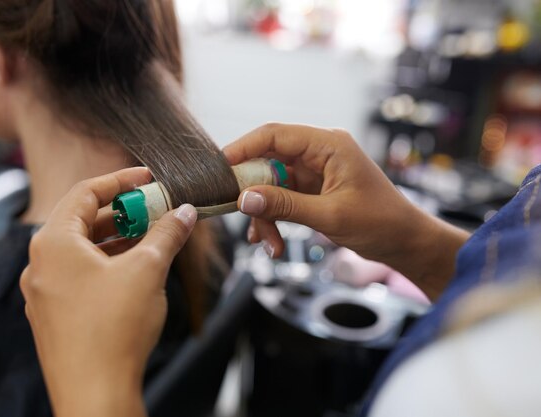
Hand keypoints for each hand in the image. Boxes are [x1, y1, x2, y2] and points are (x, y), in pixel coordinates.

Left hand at [20, 167, 197, 416]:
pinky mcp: (54, 315)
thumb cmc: (114, 330)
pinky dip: (107, 265)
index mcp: (54, 242)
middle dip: (124, 213)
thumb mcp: (148, 270)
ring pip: (83, 251)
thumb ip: (167, 234)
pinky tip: (135, 271)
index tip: (148, 179)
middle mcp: (40, 263)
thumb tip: (184, 213)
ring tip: (152, 239)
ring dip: (118, 240)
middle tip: (157, 210)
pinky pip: (80, 275)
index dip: (121, 181)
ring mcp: (44, 292)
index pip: (85, 193)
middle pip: (84, 221)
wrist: (95, 395)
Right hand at [224, 123, 469, 298]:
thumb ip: (284, 205)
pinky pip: (282, 199)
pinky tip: (274, 243)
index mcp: (328, 145)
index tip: (220, 168)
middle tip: (242, 217)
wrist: (405, 242)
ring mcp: (315, 172)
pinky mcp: (313, 190)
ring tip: (269, 244)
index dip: (243, 148)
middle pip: (268, 162)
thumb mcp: (330, 215)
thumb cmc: (380, 223)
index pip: (275, 135)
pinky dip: (274, 219)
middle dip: (254, 193)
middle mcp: (319, 152)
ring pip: (271, 185)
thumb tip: (244, 199)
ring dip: (265, 215)